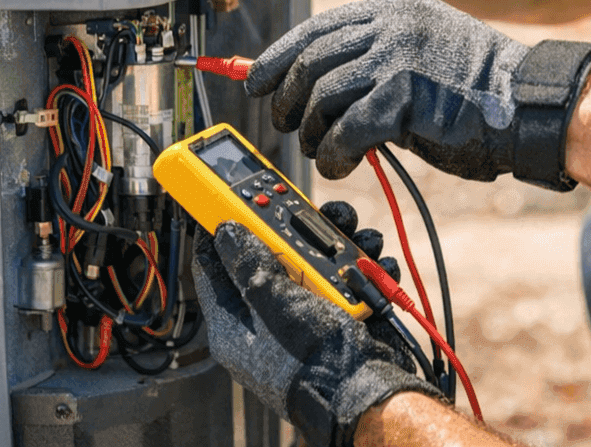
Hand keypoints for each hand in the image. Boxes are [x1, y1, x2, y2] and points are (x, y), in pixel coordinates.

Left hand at [191, 221, 437, 446]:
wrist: (367, 394)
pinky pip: (348, 280)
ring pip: (315, 261)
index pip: (214, 267)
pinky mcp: (338, 317)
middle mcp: (268, 318)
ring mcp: (305, 316)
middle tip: (306, 208)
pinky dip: (364, 268)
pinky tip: (376, 262)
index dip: (219, 230)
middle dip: (293, 228)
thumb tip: (226, 231)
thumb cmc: (313, 364)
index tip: (224, 197)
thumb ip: (248, 263)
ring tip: (356, 235)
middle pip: (271, 255)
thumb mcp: (272, 303)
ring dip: (339, 244)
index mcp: (237, 323)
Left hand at [245, 0, 531, 180]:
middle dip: (286, 97)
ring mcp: (398, 56)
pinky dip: (333, 152)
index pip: (318, 27)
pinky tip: (340, 164)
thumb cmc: (479, 94)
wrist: (531, 107)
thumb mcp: (421, 58)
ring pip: (321, 94)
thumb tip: (313, 89)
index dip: (279, 56)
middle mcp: (392, 25)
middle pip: (311, 59)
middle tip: (285, 125)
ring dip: (310, 130)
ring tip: (319, 150)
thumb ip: (375, 64)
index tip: (254, 80)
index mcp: (395, 10)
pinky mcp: (405, 95)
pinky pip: (345, 128)